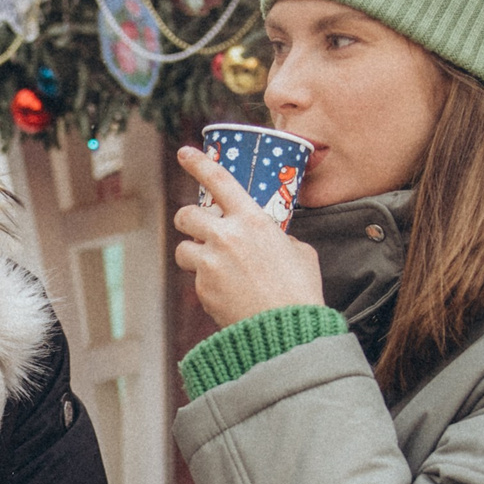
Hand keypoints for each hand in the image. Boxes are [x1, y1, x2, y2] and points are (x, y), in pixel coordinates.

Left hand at [171, 146, 325, 328]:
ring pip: (183, 249)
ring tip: (215, 267)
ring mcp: (210, 263)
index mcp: (252, 220)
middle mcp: (226, 237)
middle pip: (186, 215)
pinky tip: (229, 295)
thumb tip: (269, 241)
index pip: (219, 181)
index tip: (184, 153)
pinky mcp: (202, 289)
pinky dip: (207, 284)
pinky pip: (196, 279)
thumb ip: (276, 239)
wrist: (286, 331)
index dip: (198, 163)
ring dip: (193, 254)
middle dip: (188, 220)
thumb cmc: (299, 291)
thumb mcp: (299, 252)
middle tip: (197, 228)